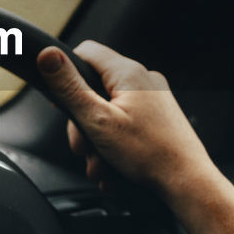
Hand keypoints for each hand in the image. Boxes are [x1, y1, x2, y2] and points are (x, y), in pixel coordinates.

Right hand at [36, 40, 214, 197]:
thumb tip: (47, 56)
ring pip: (108, 111)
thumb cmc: (150, 154)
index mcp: (128, 73)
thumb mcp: (97, 121)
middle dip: (82, 123)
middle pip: (94, 89)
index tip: (61, 100)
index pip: (85, 52)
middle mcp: (143, 79)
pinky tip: (115, 167)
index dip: (66, 74)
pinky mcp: (158, 117)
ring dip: (97, 140)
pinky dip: (115, 144)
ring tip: (102, 165)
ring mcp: (153, 98)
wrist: (186, 181)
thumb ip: (69, 88)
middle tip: (84, 147)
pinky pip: (125, 123)